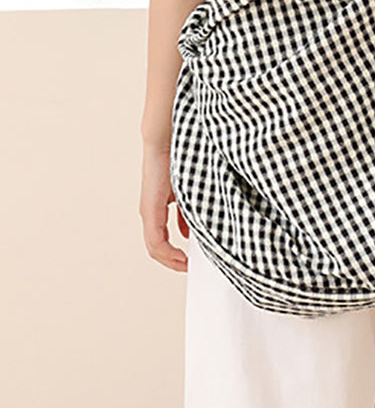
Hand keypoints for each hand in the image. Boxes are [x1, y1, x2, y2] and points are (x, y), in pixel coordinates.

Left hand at [139, 144, 188, 271]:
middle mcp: (150, 213)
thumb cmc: (180, 159)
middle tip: (189, 268)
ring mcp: (148, 212)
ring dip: (170, 259)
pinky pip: (155, 240)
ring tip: (184, 265)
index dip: (175, 254)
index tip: (191, 261)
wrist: (166, 140)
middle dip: (174, 261)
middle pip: (158, 248)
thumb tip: (192, 231)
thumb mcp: (188, 191)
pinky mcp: (150, 210)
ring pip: (155, 247)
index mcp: (159, 208)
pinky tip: (180, 256)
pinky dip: (167, 252)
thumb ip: (188, 211)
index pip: (163, 239)